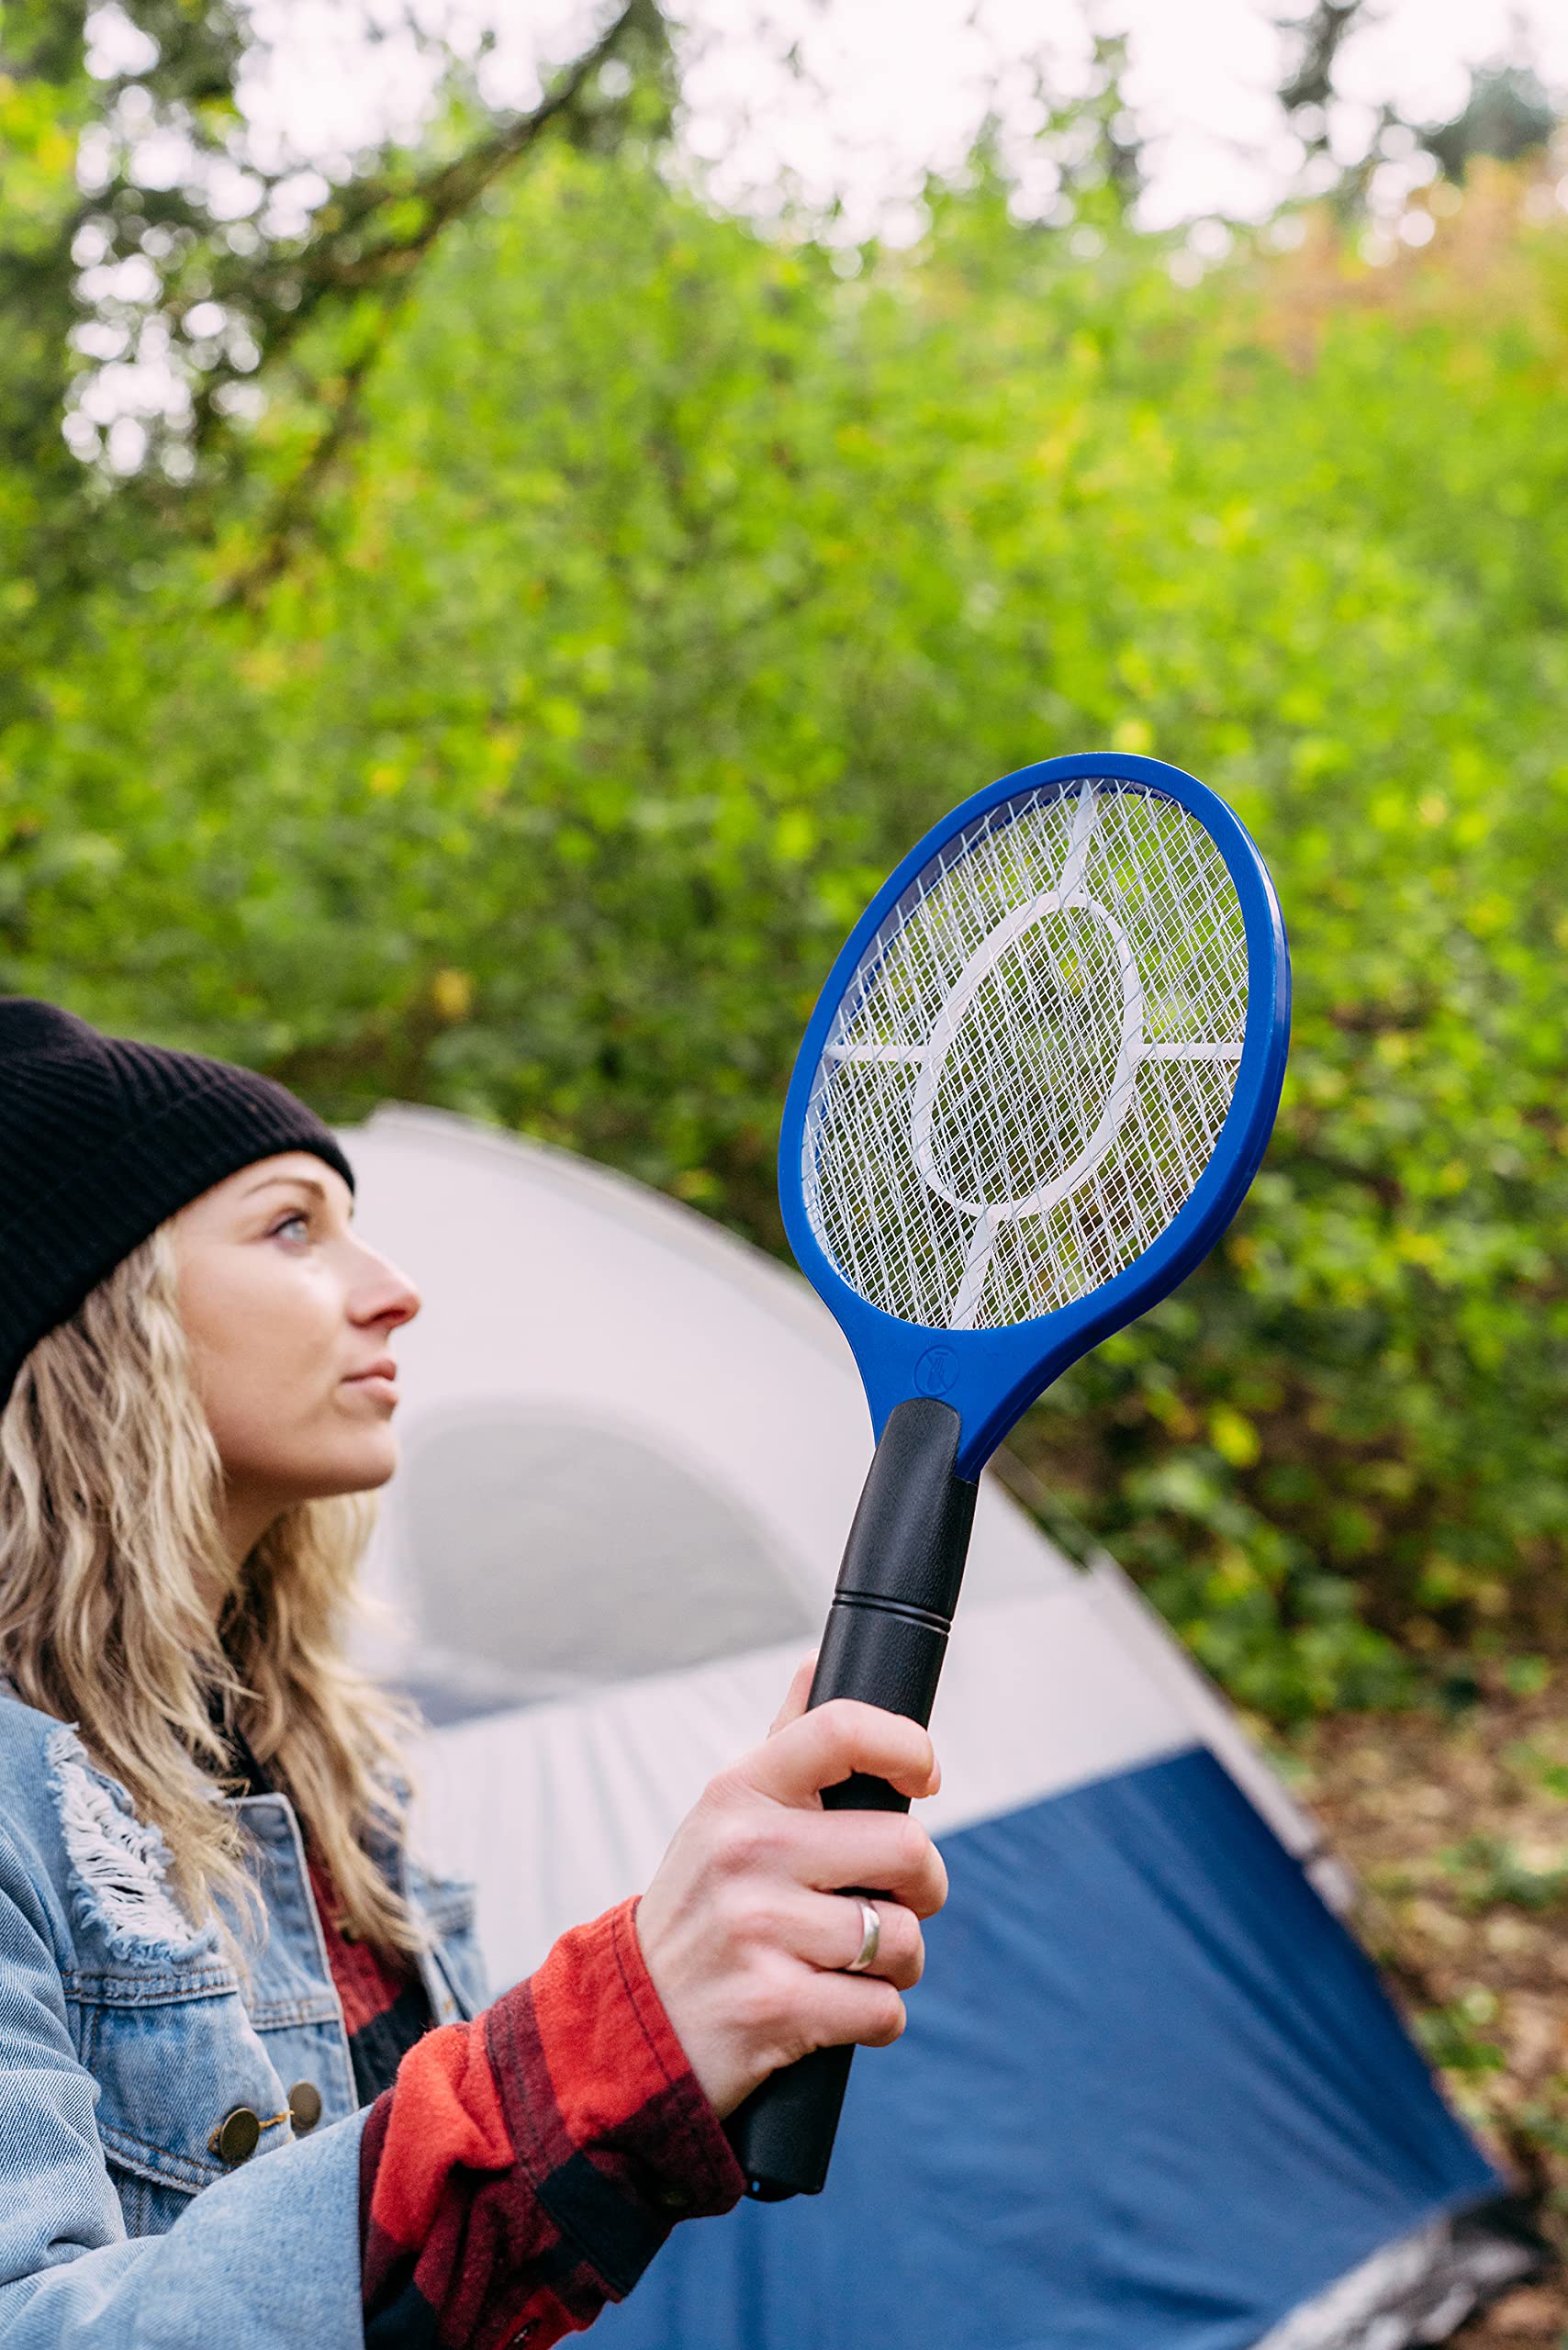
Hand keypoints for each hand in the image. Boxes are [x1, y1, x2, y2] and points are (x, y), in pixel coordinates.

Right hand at [634, 1658, 947, 2119]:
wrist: (631, 2020)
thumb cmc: (702, 1906)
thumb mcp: (724, 1816)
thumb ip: (784, 1743)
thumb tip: (817, 1660)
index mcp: (741, 1791)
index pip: (843, 1729)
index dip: (908, 1747)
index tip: (924, 1780)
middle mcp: (748, 1850)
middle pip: (905, 1848)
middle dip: (923, 1887)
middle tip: (898, 1901)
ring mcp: (758, 1930)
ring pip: (903, 1938)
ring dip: (900, 1963)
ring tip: (858, 1962)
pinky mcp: (773, 2007)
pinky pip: (883, 2010)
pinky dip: (878, 2017)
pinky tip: (838, 2008)